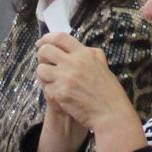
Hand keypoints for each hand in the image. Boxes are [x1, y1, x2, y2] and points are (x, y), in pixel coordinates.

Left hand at [35, 34, 141, 151]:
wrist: (110, 113)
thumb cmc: (109, 92)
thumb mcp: (103, 66)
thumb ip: (93, 55)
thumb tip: (84, 48)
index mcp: (84, 54)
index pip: (60, 37)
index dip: (47, 38)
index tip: (41, 43)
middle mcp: (73, 63)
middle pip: (45, 51)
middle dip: (42, 56)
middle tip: (46, 64)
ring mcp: (65, 78)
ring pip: (41, 70)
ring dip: (44, 75)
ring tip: (53, 81)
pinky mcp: (60, 93)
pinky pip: (46, 88)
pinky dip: (51, 92)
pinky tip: (60, 95)